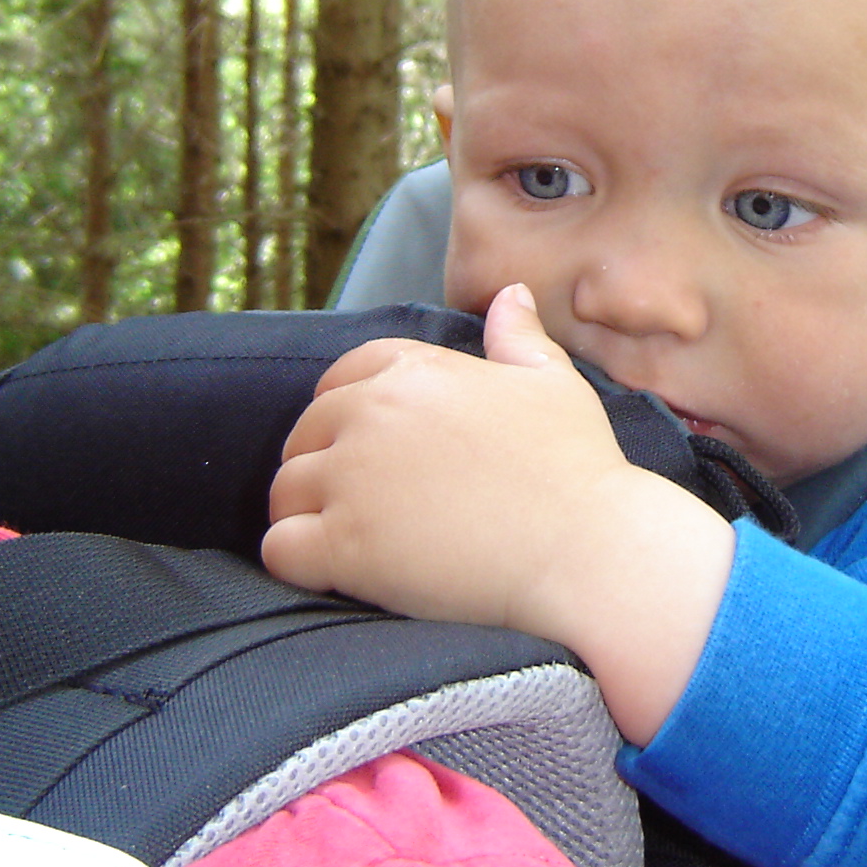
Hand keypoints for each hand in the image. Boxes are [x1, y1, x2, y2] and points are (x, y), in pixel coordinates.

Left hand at [262, 285, 734, 742]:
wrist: (587, 549)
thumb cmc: (579, 466)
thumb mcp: (555, 383)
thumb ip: (520, 336)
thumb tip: (510, 293)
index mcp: (415, 371)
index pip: (342, 376)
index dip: (348, 413)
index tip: (374, 450)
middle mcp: (372, 414)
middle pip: (304, 434)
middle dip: (322, 466)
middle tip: (362, 506)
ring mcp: (353, 479)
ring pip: (284, 491)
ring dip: (305, 515)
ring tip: (344, 542)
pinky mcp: (344, 545)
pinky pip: (280, 549)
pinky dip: (295, 562)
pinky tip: (331, 572)